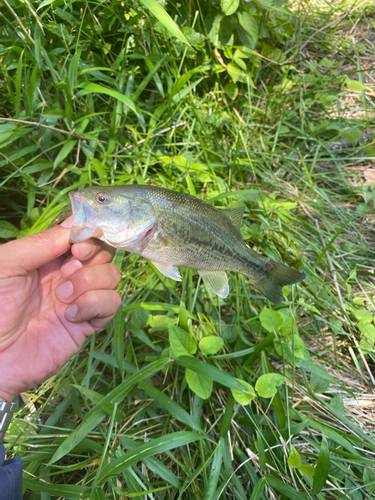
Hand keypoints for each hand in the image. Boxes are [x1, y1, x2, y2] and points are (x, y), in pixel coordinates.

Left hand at [0, 220, 121, 401]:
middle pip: (104, 252)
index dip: (88, 235)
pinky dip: (95, 304)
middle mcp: (68, 275)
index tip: (77, 246)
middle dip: (93, 257)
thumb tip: (74, 225)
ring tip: (62, 297)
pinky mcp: (89, 323)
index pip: (83, 236)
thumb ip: (40, 243)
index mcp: (48, 257)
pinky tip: (71, 315)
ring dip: (91, 281)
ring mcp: (80, 298)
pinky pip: (112, 303)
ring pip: (112, 275)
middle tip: (68, 269)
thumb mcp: (7, 265)